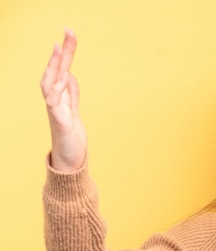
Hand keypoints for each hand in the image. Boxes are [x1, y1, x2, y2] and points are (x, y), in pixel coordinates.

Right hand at [40, 29, 86, 171]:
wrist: (70, 162)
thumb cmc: (71, 138)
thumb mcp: (74, 111)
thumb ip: (71, 95)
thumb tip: (70, 76)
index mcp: (60, 97)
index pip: (62, 70)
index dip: (65, 53)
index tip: (69, 34)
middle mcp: (55, 101)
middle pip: (55, 72)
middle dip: (62, 52)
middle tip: (68, 31)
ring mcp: (55, 111)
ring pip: (49, 84)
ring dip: (54, 66)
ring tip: (59, 48)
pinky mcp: (60, 123)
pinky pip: (54, 104)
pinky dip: (57, 91)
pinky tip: (63, 79)